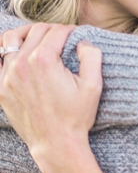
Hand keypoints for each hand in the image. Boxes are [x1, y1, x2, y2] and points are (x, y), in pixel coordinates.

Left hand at [0, 23, 101, 157]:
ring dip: (27, 34)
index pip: (56, 31)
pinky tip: (17, 54)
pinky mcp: (1, 87)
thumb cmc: (76, 116)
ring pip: (11, 39)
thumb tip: (83, 41)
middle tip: (62, 36)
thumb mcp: (93, 86)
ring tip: (37, 37)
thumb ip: (92, 56)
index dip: (70, 30)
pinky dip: (8, 52)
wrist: (56, 143)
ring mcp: (7, 76)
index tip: (77, 34)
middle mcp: (21, 64)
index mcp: (44, 60)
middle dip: (51, 30)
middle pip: (35, 31)